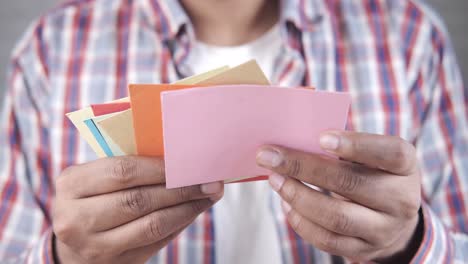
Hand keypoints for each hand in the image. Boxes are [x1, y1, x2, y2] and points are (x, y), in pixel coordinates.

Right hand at [52, 156, 222, 263]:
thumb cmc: (91, 200)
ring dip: (186, 209)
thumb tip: (179, 160)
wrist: (72, 246)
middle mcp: (76, 217)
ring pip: (152, 224)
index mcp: (72, 184)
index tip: (188, 163)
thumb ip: (127, 168)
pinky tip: (192, 212)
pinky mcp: (114, 263)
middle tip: (209, 181)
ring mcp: (94, 245)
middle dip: (180, 189)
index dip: (160, 168)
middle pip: (139, 200)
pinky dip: (179, 224)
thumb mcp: (95, 178)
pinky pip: (156, 242)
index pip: (122, 171)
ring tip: (207, 196)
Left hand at [256, 131, 421, 261]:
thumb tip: (294, 139)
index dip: (356, 145)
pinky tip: (286, 203)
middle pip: (351, 183)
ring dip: (297, 196)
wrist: (394, 221)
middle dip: (303, 167)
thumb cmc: (372, 175)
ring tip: (275, 179)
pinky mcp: (364, 250)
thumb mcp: (372, 157)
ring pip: (336, 216)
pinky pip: (327, 240)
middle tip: (270, 156)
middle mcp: (401, 200)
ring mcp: (384, 229)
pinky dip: (300, 221)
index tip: (321, 137)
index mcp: (405, 167)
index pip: (389, 153)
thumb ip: (343, 147)